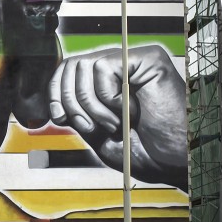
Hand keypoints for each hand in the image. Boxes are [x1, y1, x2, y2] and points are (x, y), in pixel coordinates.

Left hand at [48, 45, 186, 189]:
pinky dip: (109, 97)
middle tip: (93, 127)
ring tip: (115, 123)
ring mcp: (134, 60)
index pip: (67, 69)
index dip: (55, 91)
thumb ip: (75, 112)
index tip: (60, 117)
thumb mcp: (97, 133)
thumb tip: (48, 98)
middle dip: (71, 101)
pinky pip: (104, 67)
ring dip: (92, 105)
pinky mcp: (148, 58)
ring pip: (84, 65)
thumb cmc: (143, 152)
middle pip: (70, 65)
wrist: (173, 162)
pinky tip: (130, 111)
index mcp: (108, 81)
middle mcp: (120, 66)